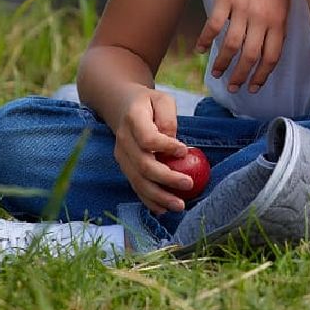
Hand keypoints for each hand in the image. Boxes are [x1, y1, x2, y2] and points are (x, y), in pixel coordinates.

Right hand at [111, 88, 196, 213]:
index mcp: (133, 119)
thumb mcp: (162, 100)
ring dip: (159, 196)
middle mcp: (123, 140)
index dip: (166, 147)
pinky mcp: (124, 166)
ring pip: (138, 181)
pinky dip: (149, 200)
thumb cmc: (148, 103)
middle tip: (188, 184)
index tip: (184, 150)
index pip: (148, 139)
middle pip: (143, 165)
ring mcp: (121, 155)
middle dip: (166, 179)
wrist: (121, 106)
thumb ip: (168, 119)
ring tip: (179, 206)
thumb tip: (174, 143)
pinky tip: (163, 209)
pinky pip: (136, 186)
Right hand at [197, 0, 287, 93]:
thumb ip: (277, 26)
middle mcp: (262, 17)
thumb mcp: (284, 2)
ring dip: (222, 63)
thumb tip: (268, 51)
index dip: (262, 75)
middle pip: (250, 56)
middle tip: (232, 87)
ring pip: (231, 45)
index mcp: (279, 20)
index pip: (272, 56)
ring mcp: (243, 7)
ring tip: (216, 74)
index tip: (254, 87)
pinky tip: (201, 49)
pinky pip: (214, 25)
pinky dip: (206, 40)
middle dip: (240, 76)